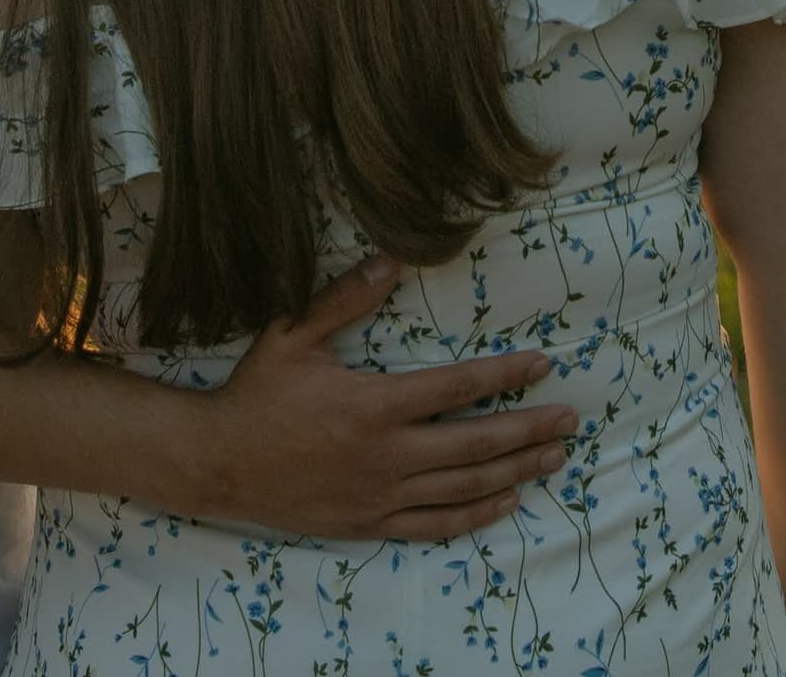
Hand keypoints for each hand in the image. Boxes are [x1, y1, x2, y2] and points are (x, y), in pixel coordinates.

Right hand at [190, 257, 580, 541]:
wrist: (216, 464)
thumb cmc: (256, 394)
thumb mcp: (291, 335)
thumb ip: (345, 298)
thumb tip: (392, 260)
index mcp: (374, 405)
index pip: (458, 387)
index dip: (505, 375)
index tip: (543, 364)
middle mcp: (386, 454)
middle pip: (476, 443)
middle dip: (529, 430)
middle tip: (570, 420)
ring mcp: (381, 494)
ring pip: (463, 486)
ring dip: (514, 471)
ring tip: (553, 458)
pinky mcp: (370, 523)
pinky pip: (434, 525)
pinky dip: (475, 514)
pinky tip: (505, 501)